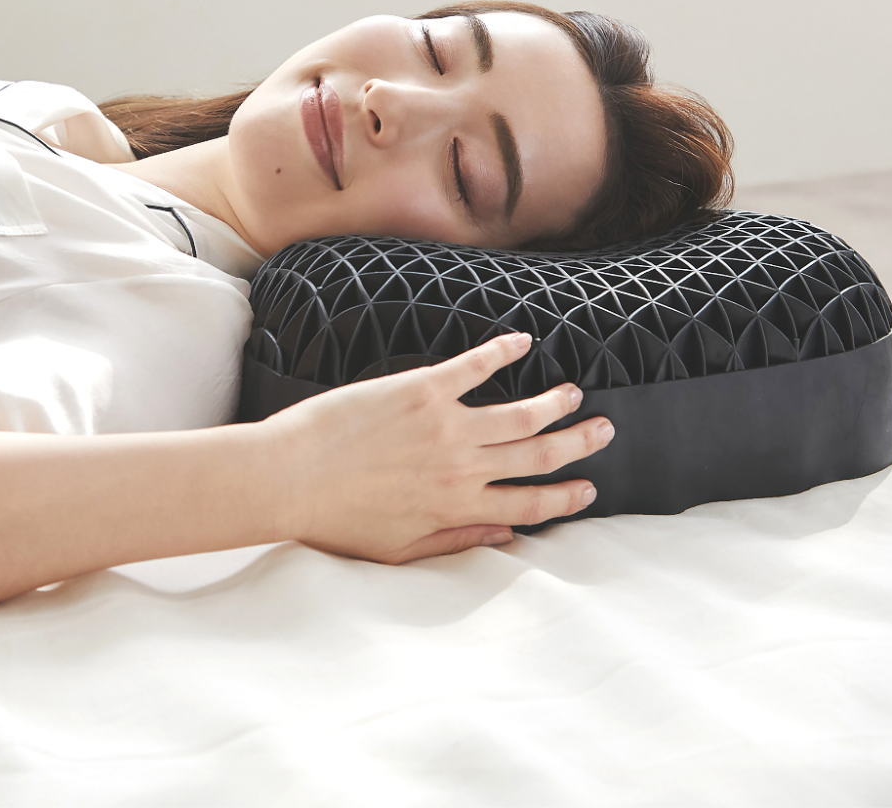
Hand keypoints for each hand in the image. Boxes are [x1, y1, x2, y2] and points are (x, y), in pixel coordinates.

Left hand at [262, 332, 612, 564]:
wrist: (289, 479)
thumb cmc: (334, 519)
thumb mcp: (399, 549)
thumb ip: (455, 541)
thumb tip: (502, 536)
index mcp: (457, 508)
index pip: (529, 505)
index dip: (565, 498)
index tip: (588, 489)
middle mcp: (462, 469)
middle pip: (537, 456)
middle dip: (577, 444)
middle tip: (602, 430)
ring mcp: (446, 427)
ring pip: (520, 414)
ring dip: (552, 402)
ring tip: (572, 392)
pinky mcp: (422, 390)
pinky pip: (474, 366)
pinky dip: (503, 352)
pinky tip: (522, 342)